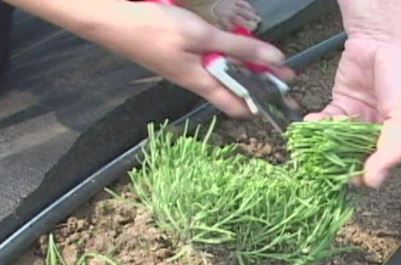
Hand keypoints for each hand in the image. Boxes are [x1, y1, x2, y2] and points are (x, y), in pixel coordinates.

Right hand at [5, 0, 292, 116]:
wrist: (112, 21)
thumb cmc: (155, 30)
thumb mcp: (202, 36)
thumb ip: (238, 48)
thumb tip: (275, 60)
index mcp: (202, 83)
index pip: (238, 106)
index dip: (263, 105)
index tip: (286, 98)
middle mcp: (195, 81)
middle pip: (234, 89)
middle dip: (261, 83)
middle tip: (287, 74)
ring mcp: (185, 69)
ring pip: (223, 75)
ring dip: (246, 69)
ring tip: (269, 60)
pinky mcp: (178, 57)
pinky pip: (210, 62)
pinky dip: (227, 57)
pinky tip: (233, 48)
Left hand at [308, 0, 400, 187]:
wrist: (390, 32)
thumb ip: (393, 150)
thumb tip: (374, 182)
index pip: (383, 165)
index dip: (367, 174)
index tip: (351, 180)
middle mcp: (382, 130)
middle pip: (358, 156)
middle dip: (342, 162)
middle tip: (326, 167)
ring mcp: (361, 117)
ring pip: (340, 141)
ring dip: (327, 146)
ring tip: (316, 147)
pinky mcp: (342, 102)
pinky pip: (328, 121)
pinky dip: (319, 126)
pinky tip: (312, 125)